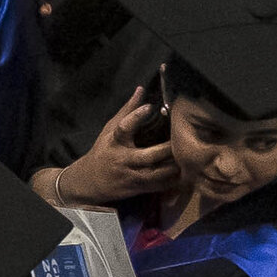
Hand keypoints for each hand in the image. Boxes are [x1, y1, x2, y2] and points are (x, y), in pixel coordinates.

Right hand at [56, 89, 177, 206]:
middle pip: (147, 156)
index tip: (149, 106)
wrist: (89, 180)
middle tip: (182, 140)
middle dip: (166, 149)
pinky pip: (157, 186)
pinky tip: (182, 172)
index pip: (124, 128)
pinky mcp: (136, 188)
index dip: (136, 116)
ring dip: (172, 166)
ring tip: (186, 157)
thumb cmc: (104, 150)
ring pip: (156, 174)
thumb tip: (141, 89)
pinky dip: (171, 180)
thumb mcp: (110, 129)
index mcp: (115, 141)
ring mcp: (130, 175)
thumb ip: (127, 110)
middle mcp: (122, 159)